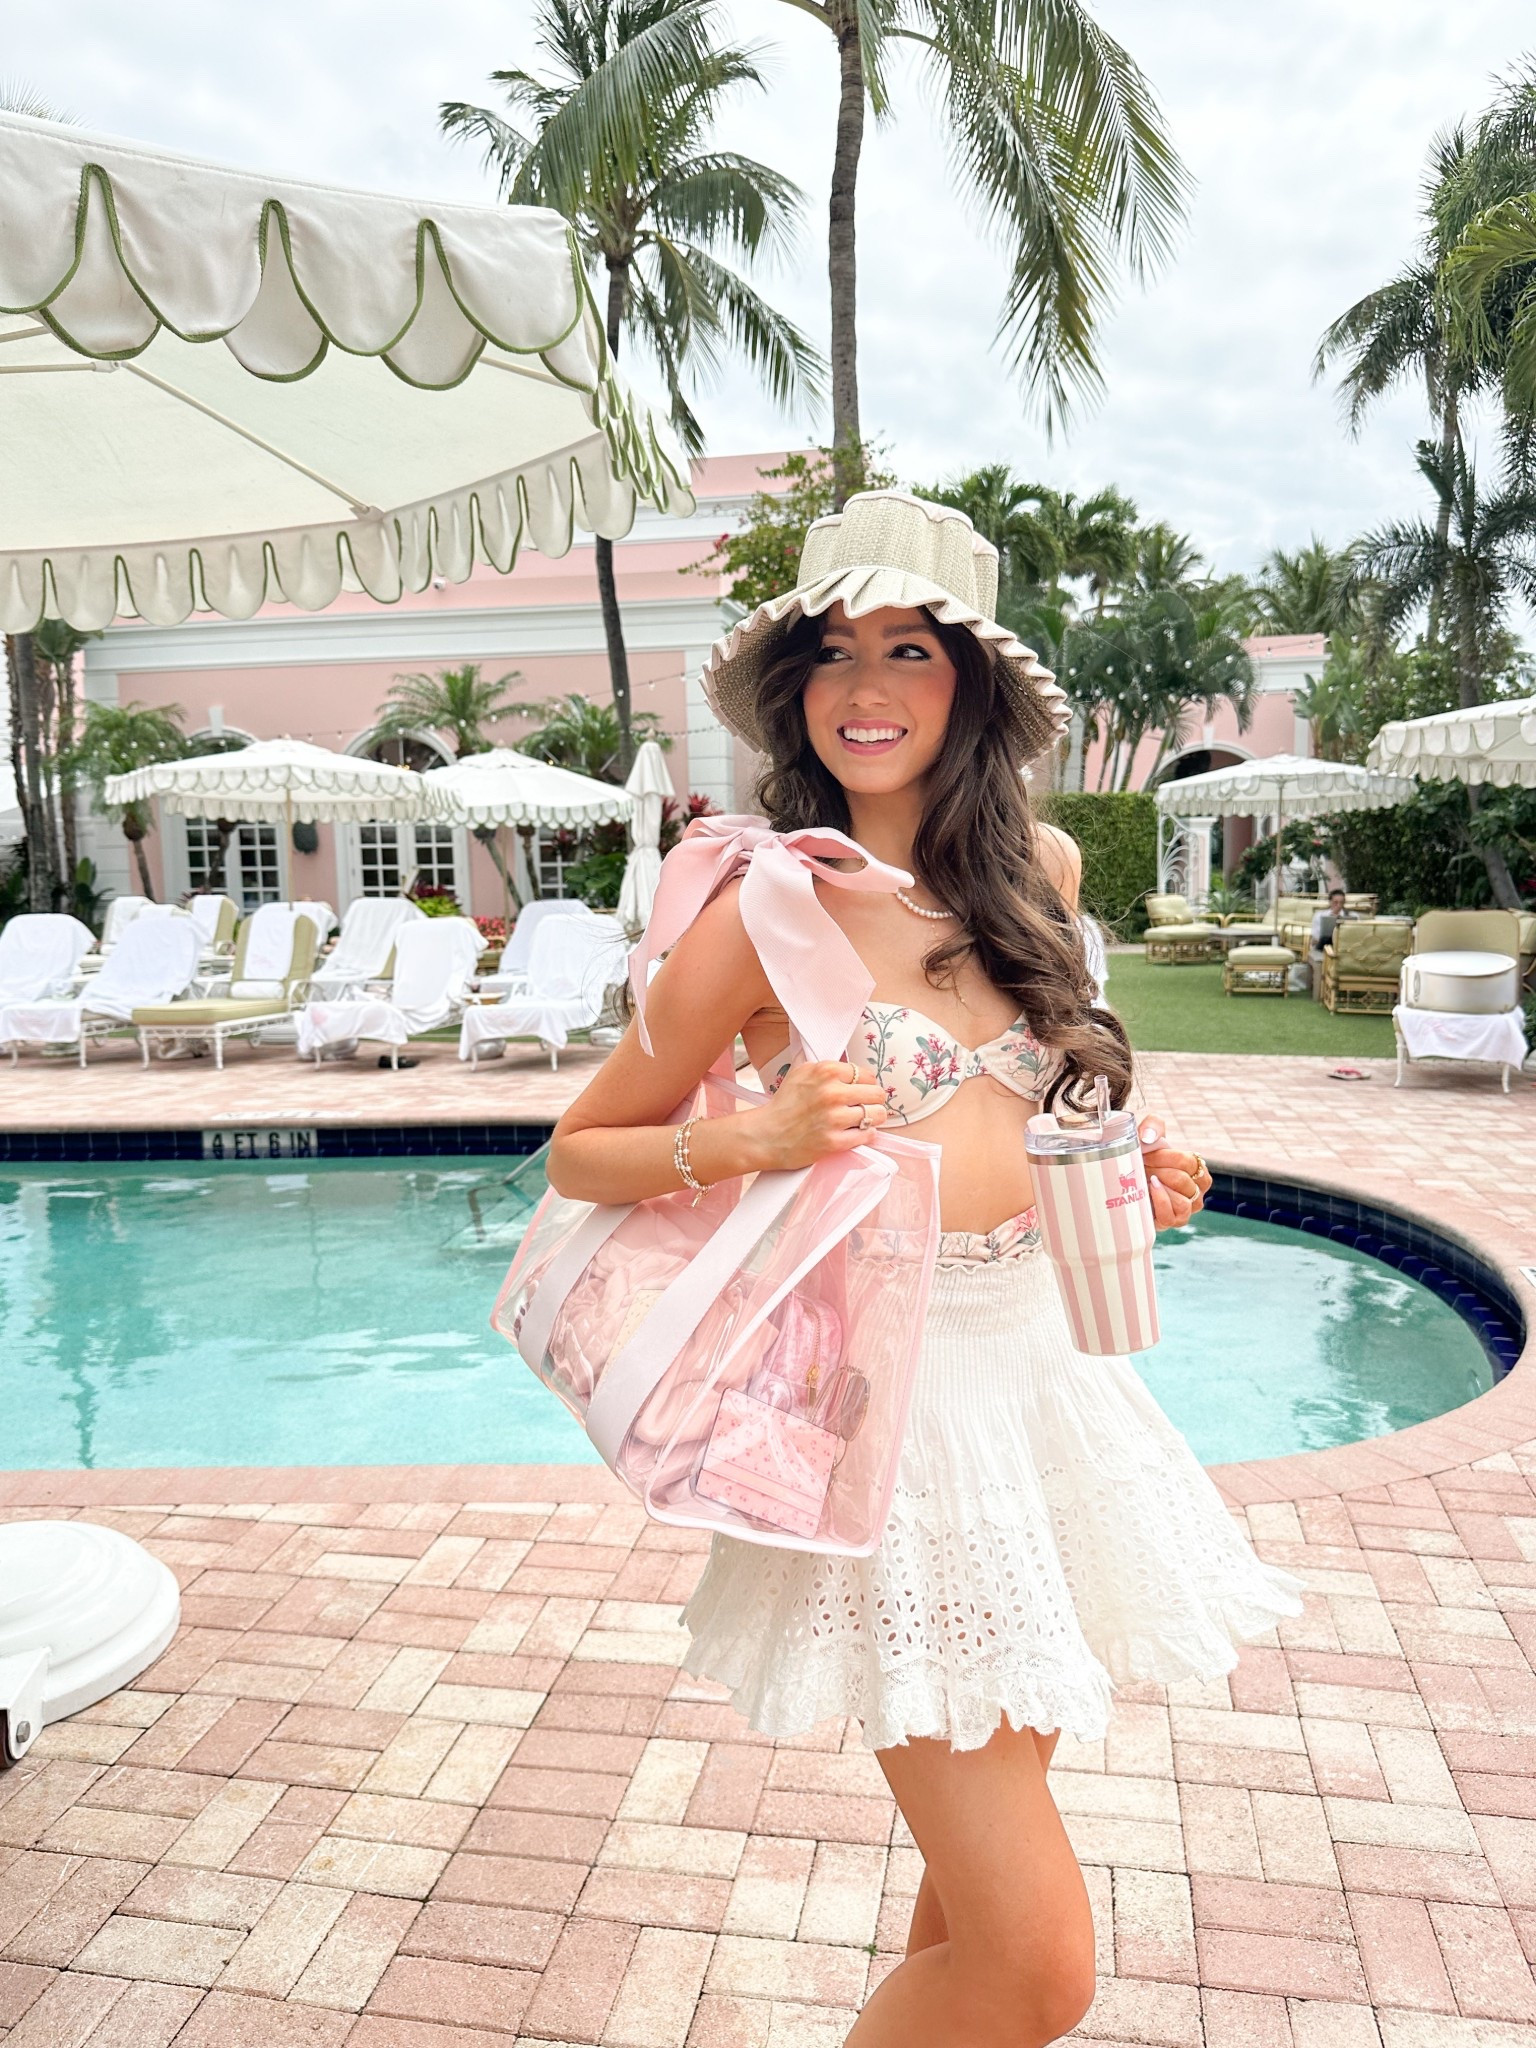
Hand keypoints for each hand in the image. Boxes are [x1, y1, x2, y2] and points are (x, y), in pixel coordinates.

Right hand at [746, 1060, 888, 1170]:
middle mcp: (831, 1092)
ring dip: (872, 1119)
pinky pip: (867, 1135)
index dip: (866, 1084)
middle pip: (877, 1093)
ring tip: (861, 1121)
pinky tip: (855, 1133)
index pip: (867, 1074)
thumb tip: (847, 1063)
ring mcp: (833, 1118)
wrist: (766, 1135)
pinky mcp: (834, 1141)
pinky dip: (865, 1135)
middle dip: (873, 1101)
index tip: (860, 1092)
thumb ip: (825, 1066)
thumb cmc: (784, 1104)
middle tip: (864, 1107)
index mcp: (825, 1071)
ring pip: (877, 1115)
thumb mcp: (800, 1072)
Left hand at [1138, 1116, 1211, 1229]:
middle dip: (1157, 1171)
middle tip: (1140, 1166)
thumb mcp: (1149, 1135)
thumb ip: (1153, 1125)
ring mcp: (1186, 1209)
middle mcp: (1197, 1191)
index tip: (1146, 1152)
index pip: (1189, 1163)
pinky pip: (1173, 1216)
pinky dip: (1161, 1203)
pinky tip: (1150, 1191)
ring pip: (1183, 1201)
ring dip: (1158, 1187)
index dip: (1165, 1156)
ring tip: (1144, 1179)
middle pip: (1183, 1181)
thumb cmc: (1142, 1157)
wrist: (1126, 1179)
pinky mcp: (1171, 1222)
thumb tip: (1148, 1138)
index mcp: (1198, 1170)